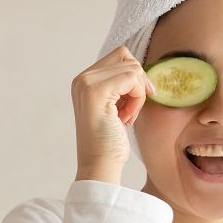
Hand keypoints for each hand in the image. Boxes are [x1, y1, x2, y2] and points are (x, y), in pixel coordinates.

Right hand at [70, 45, 154, 183]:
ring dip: (138, 93)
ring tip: (127, 116)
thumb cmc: (109, 142)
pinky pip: (133, 78)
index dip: (134, 77)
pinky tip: (127, 118)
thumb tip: (140, 68)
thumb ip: (120, 85)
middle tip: (131, 109)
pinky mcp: (96, 91)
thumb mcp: (114, 106)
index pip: (119, 57)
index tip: (131, 104)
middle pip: (125, 56)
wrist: (99, 166)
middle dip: (137, 82)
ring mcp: (86, 84)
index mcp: (83, 81)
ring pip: (132, 67)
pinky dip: (138, 98)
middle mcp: (81, 79)